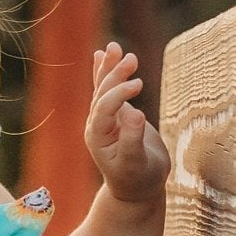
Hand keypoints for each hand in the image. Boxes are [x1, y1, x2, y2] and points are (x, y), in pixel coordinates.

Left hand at [86, 42, 169, 205]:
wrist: (137, 189)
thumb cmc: (138, 179)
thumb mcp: (136, 163)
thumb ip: (133, 140)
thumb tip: (135, 113)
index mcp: (98, 136)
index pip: (104, 108)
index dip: (119, 94)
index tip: (138, 85)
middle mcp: (97, 125)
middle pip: (102, 93)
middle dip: (114, 75)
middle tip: (131, 60)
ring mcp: (105, 118)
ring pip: (104, 88)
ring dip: (110, 68)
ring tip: (116, 47)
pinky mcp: (116, 115)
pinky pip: (109, 89)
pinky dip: (107, 71)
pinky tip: (104, 53)